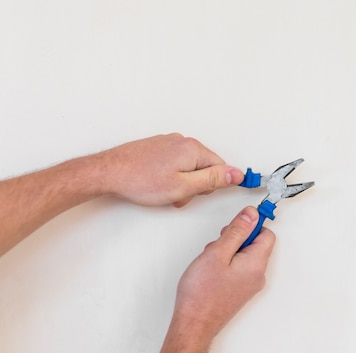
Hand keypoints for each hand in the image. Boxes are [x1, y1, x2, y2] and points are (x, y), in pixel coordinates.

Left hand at [98, 133, 243, 206]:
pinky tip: (157, 183)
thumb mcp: (183, 187)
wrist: (107, 173)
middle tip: (178, 195)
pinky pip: (175, 163)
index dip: (213, 185)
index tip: (202, 193)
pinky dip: (170, 175)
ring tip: (164, 191)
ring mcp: (169, 142)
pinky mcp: (157, 147)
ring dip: (182, 182)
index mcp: (193, 149)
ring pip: (189, 166)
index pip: (221, 167)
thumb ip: (213, 180)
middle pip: (205, 166)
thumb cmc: (140, 180)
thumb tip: (236, 174)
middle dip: (195, 185)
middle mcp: (182, 141)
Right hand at [146, 207, 275, 352]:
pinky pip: (239, 268)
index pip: (266, 234)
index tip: (236, 224)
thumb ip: (237, 231)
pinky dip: (226, 263)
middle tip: (217, 245)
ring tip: (210, 260)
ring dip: (228, 251)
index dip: (251, 225)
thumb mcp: (218, 252)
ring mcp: (249, 285)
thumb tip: (252, 215)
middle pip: (255, 244)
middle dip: (236, 238)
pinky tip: (211, 270)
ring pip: (245, 255)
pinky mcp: (240, 291)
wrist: (194, 324)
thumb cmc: (202, 293)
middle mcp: (257, 275)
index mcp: (256, 264)